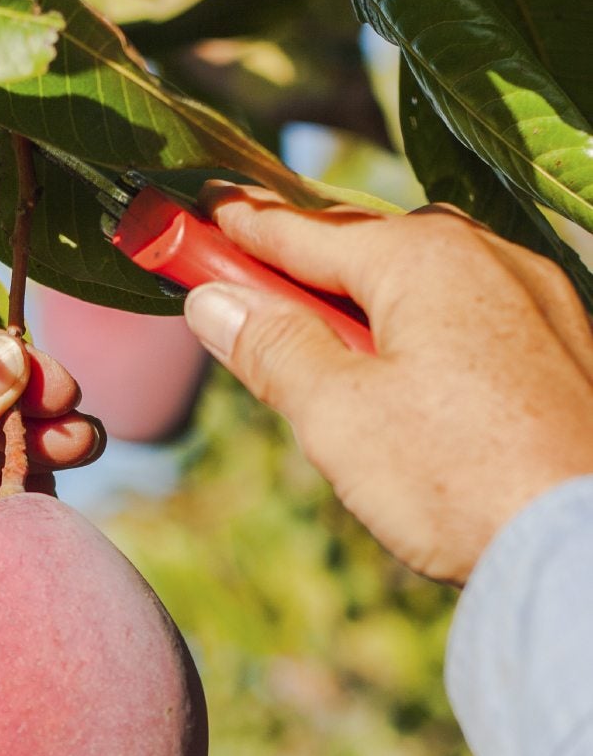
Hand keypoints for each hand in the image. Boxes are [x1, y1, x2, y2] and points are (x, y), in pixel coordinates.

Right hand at [183, 188, 592, 583]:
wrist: (583, 545)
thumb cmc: (462, 479)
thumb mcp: (338, 416)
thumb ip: (273, 349)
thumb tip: (214, 303)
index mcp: (425, 258)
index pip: (305, 230)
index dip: (242, 226)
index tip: (200, 210)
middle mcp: (490, 257)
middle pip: (371, 250)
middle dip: (307, 267)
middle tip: (252, 284)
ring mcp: (539, 299)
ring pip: (428, 284)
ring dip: (369, 304)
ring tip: (329, 350)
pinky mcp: (566, 347)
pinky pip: (475, 315)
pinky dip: (427, 331)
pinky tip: (413, 379)